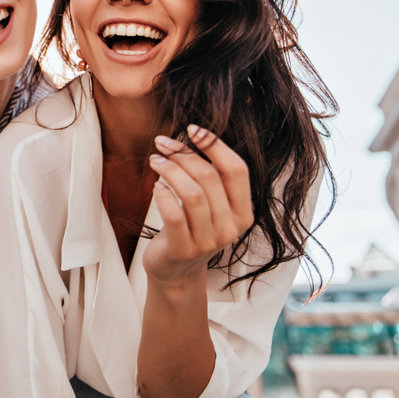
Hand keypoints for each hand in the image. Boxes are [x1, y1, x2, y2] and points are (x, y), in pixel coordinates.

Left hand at [142, 125, 253, 288]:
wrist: (176, 271)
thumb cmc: (191, 227)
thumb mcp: (209, 205)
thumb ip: (210, 178)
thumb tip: (194, 135)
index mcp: (243, 212)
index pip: (237, 171)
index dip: (215, 146)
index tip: (192, 129)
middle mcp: (231, 228)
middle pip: (210, 178)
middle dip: (183, 154)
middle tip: (162, 143)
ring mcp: (209, 241)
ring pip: (192, 194)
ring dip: (170, 170)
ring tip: (155, 160)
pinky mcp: (184, 249)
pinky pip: (175, 215)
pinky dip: (163, 196)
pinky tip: (155, 186)